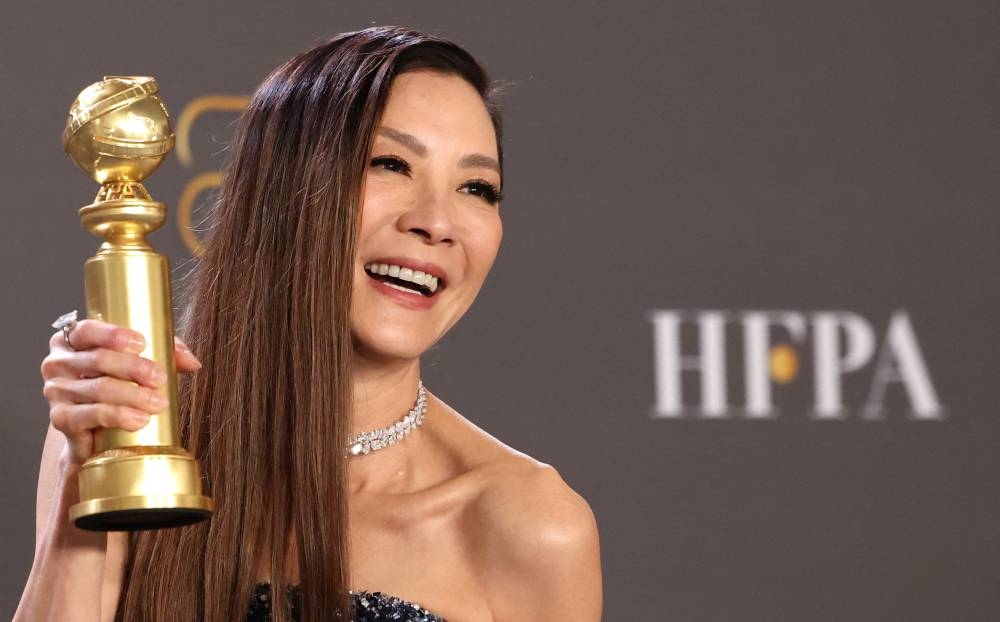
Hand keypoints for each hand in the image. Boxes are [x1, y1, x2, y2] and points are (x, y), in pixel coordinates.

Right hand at [40, 320, 202, 465]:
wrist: (97, 435)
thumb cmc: (118, 389)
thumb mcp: (140, 364)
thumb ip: (166, 353)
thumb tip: (193, 361)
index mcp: (71, 341)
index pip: (87, 330)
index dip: (114, 335)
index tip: (142, 344)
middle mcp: (57, 362)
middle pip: (99, 359)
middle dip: (135, 368)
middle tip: (160, 379)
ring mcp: (55, 391)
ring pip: (100, 388)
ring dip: (134, 395)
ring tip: (159, 403)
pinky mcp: (61, 419)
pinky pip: (92, 414)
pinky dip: (119, 416)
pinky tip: (139, 419)